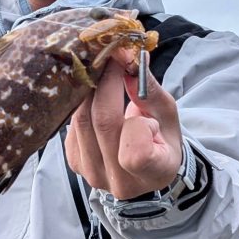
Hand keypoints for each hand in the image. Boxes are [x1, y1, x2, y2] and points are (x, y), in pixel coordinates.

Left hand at [65, 50, 181, 199]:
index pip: (136, 154)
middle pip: (103, 123)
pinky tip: (93, 97)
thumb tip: (128, 62)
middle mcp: (119, 181)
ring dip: (89, 90)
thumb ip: (151, 92)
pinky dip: (81, 106)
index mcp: (153, 174)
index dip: (136, 121)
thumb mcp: (167, 118)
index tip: (140, 93)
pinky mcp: (74, 163)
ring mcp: (92, 174)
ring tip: (100, 72)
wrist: (143, 170)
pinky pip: (71, 126)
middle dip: (106, 82)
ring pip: (81, 121)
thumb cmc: (161, 142)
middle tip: (111, 57)